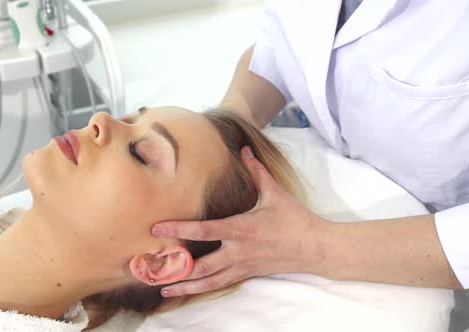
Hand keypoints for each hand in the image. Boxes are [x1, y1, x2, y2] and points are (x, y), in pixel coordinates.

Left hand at [151, 146, 329, 296]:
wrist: (315, 248)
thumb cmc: (295, 219)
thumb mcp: (275, 194)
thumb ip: (257, 172)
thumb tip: (245, 150)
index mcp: (242, 229)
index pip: (205, 231)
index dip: (179, 230)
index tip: (158, 228)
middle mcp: (238, 251)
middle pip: (202, 266)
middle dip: (176, 270)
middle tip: (152, 271)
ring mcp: (243, 266)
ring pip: (210, 281)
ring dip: (186, 286)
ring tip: (164, 289)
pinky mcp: (247, 274)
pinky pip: (221, 284)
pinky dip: (203, 288)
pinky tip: (189, 290)